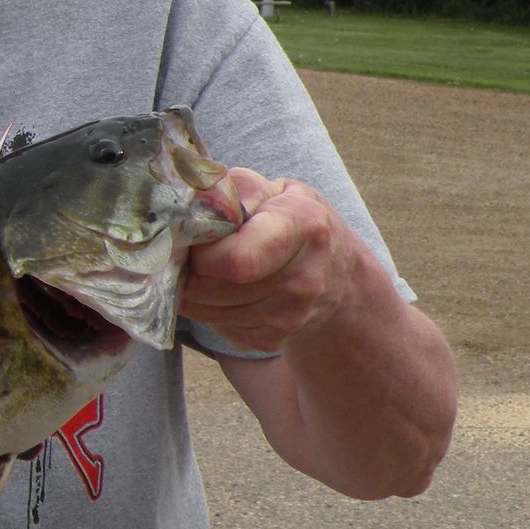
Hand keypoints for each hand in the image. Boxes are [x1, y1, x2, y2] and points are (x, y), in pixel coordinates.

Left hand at [179, 169, 356, 354]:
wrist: (340, 278)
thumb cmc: (296, 223)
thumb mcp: (277, 190)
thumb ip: (236, 188)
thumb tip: (193, 207)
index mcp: (305, 227)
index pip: (237, 260)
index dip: (203, 252)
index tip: (197, 237)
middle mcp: (303, 278)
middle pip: (212, 288)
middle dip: (189, 270)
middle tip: (190, 253)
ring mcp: (289, 316)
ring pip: (208, 312)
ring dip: (192, 292)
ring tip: (206, 268)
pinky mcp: (272, 340)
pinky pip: (217, 326)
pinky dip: (208, 309)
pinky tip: (224, 289)